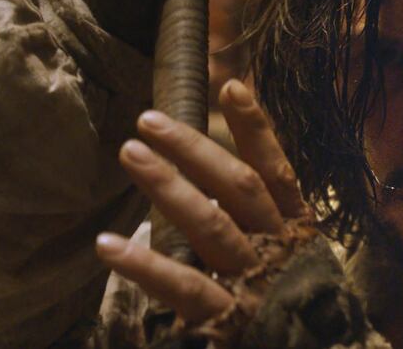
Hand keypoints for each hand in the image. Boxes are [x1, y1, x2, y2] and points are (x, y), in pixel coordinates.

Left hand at [96, 79, 308, 322]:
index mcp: (294, 225)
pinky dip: (145, 265)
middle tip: (149, 120)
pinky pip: (184, 287)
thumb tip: (210, 164)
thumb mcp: (285, 248)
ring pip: (211, 224)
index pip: (276, 169)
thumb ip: (256, 213)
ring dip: (168, 185)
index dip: (256, 128)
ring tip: (130, 152)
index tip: (230, 86)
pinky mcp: (229, 317)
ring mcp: (254, 280)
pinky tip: (108, 243)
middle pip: (238, 186)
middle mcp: (278, 244)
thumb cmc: (289, 295)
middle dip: (195, 149)